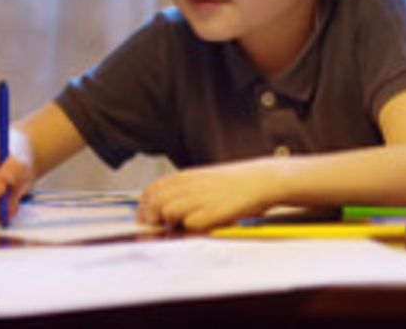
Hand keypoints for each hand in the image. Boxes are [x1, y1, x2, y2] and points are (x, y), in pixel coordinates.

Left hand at [138, 160, 280, 230]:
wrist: (261, 180)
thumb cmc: (237, 183)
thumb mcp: (206, 180)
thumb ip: (186, 191)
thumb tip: (166, 209)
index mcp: (186, 176)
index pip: (151, 190)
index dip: (144, 206)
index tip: (145, 219)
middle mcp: (189, 185)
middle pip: (154, 202)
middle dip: (150, 218)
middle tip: (155, 229)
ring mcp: (198, 198)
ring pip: (166, 211)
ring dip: (167, 223)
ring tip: (177, 228)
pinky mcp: (209, 213)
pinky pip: (188, 224)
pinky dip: (188, 229)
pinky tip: (198, 227)